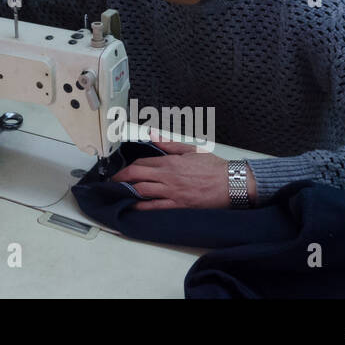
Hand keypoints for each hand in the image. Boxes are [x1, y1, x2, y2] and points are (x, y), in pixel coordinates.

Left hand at [110, 140, 256, 209]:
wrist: (232, 183)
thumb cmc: (214, 167)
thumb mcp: (191, 150)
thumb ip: (169, 145)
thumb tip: (153, 136)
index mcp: (170, 162)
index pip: (141, 163)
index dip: (127, 167)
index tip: (121, 171)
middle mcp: (168, 177)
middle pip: (136, 176)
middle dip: (121, 179)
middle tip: (112, 182)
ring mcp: (172, 192)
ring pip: (142, 191)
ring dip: (127, 192)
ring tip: (117, 193)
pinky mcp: (179, 205)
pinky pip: (156, 207)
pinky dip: (142, 207)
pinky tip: (133, 207)